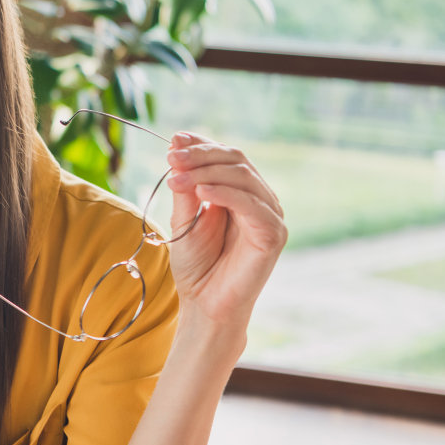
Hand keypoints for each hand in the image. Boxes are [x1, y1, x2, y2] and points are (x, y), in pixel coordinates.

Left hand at [162, 131, 286, 335]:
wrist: (205, 305)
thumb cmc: (196, 265)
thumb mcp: (184, 219)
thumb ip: (185, 188)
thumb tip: (178, 150)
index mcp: (240, 193)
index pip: (226, 156)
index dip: (202, 144)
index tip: (174, 139)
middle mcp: (259, 199)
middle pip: (236, 160)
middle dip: (201, 155)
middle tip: (171, 157)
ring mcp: (269, 215)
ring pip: (243, 177)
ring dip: (206, 171)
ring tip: (175, 174)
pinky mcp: (273, 234)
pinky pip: (252, 204)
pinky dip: (226, 193)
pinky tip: (201, 189)